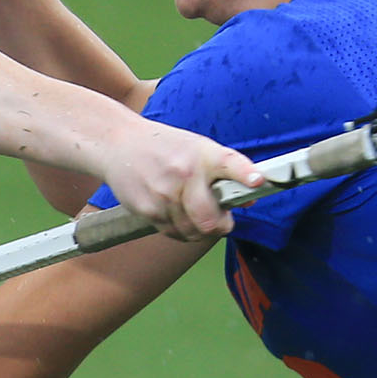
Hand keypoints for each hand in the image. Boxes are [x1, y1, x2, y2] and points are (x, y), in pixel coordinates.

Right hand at [101, 121, 260, 240]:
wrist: (118, 143)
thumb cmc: (164, 147)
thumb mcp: (197, 148)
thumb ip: (224, 171)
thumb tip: (250, 198)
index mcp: (203, 153)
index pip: (229, 163)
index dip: (245, 173)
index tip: (258, 180)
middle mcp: (185, 173)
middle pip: (210, 219)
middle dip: (221, 226)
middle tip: (222, 221)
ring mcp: (164, 193)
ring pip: (193, 232)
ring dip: (199, 230)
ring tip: (194, 213)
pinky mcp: (148, 209)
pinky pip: (173, 233)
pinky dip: (180, 230)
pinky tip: (176, 213)